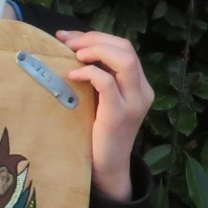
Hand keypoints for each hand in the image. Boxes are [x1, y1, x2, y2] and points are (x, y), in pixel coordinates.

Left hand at [56, 29, 153, 201]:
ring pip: (124, 60)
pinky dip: (90, 73)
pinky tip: (72, 75)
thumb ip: (95, 83)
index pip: (123, 48)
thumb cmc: (96, 137)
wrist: (106, 170)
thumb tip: (69, 56)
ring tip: (72, 54)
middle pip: (126, 48)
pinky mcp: (119, 115)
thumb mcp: (98, 104)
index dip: (96, 37)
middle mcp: (142, 90)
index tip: (67, 37)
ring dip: (95, 50)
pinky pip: (107, 83)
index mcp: (139, 85)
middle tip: (65, 41)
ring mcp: (133, 102)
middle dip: (93, 39)